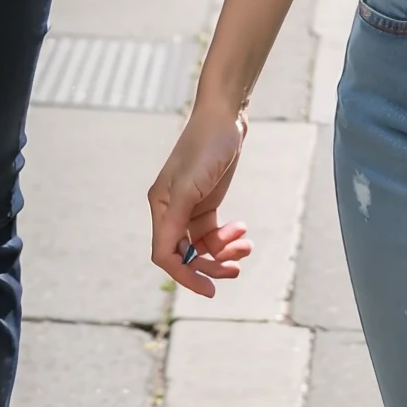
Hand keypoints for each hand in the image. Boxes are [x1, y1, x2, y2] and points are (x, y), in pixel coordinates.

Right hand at [148, 105, 253, 297]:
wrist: (225, 116)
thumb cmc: (206, 146)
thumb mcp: (191, 184)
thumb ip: (178, 221)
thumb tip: (169, 258)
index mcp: (161, 207)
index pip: (165, 255)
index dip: (185, 275)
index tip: (209, 289)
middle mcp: (171, 210)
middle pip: (185, 255)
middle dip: (210, 265)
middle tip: (235, 270)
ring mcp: (189, 207)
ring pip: (201, 246)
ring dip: (223, 252)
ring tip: (245, 247)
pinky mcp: (206, 201)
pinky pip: (213, 233)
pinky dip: (227, 238)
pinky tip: (242, 230)